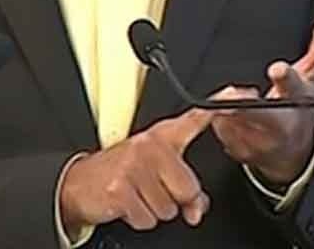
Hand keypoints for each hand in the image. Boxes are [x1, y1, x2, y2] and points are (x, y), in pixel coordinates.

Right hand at [59, 107, 212, 234]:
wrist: (78, 183)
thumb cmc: (121, 175)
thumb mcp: (155, 173)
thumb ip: (184, 186)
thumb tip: (197, 209)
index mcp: (161, 137)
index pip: (194, 119)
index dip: (216, 107)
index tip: (236, 94)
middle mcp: (150, 146)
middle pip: (188, 188)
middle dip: (175, 200)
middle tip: (153, 191)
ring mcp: (134, 166)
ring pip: (169, 209)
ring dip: (154, 210)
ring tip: (138, 195)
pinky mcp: (120, 188)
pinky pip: (148, 219)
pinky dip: (139, 219)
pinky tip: (127, 204)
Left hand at [210, 9, 313, 184]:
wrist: (292, 154)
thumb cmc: (300, 107)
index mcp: (297, 99)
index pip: (293, 85)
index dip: (286, 77)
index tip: (278, 69)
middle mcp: (279, 124)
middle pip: (257, 112)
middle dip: (241, 102)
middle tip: (233, 94)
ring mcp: (258, 140)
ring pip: (231, 119)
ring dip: (227, 108)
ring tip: (235, 101)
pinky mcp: (238, 150)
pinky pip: (219, 129)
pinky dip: (219, 119)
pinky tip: (228, 115)